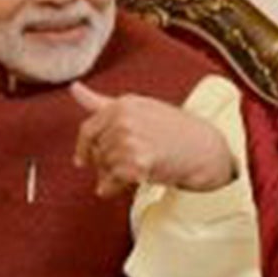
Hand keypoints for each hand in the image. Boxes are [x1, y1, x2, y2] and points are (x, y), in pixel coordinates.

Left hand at [70, 81, 235, 196]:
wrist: (203, 148)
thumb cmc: (173, 128)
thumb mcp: (138, 108)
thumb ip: (102, 102)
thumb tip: (74, 88)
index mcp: (122, 105)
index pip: (88, 129)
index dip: (84, 148)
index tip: (82, 161)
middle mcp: (123, 120)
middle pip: (97, 151)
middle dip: (105, 164)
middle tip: (122, 168)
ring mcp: (130, 141)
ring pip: (105, 167)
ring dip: (112, 176)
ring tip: (132, 173)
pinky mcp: (138, 162)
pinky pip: (113, 180)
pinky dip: (113, 188)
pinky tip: (124, 186)